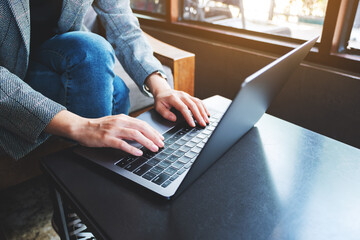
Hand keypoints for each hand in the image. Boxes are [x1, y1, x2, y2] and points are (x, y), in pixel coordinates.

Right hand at [45, 111, 163, 155]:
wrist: (81, 127)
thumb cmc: (98, 127)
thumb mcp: (115, 123)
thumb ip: (127, 127)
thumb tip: (141, 134)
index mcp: (123, 118)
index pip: (142, 124)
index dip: (153, 131)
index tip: (161, 138)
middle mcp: (120, 122)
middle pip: (141, 128)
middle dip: (154, 137)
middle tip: (161, 144)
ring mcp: (113, 130)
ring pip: (134, 135)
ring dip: (146, 142)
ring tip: (154, 148)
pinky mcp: (107, 138)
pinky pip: (122, 144)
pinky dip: (132, 148)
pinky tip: (138, 153)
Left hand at [145, 73, 209, 126]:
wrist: (163, 91)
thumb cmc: (161, 100)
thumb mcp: (158, 107)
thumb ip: (165, 113)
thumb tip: (174, 119)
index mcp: (173, 98)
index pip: (183, 108)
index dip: (189, 117)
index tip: (192, 124)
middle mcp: (182, 95)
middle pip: (193, 105)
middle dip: (199, 116)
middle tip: (203, 124)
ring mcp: (187, 95)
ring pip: (198, 103)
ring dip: (203, 112)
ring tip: (207, 120)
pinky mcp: (190, 96)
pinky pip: (199, 101)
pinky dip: (204, 108)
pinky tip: (207, 114)